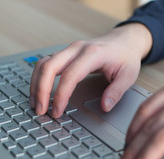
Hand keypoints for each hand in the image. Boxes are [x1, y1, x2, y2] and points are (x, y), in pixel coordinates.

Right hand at [30, 23, 151, 117]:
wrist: (124, 41)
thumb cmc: (125, 57)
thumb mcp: (128, 75)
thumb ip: (117, 91)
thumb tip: (105, 106)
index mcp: (93, 53)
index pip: (70, 75)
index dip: (61, 95)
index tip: (57, 111)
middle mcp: (77, 49)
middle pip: (49, 67)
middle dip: (41, 90)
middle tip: (40, 110)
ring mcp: (69, 50)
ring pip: (43, 64)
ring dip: (36, 84)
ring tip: (35, 104)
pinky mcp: (65, 54)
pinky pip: (45, 64)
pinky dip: (39, 78)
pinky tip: (38, 92)